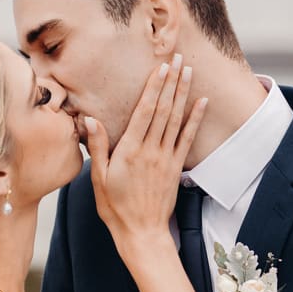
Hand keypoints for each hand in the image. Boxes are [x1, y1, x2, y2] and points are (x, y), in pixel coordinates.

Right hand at [86, 54, 206, 260]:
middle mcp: (150, 151)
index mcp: (129, 151)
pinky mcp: (175, 168)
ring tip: (189, 71)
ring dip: (183, 93)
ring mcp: (165, 159)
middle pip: (162, 110)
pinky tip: (202, 102)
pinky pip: (187, 138)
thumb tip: (90, 119)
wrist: (141, 233)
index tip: (161, 67)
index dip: (154, 87)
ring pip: (176, 119)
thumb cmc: (115, 208)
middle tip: (178, 58)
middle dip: (171, 82)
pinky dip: (195, 119)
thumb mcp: (99, 178)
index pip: (144, 112)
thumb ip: (98, 147)